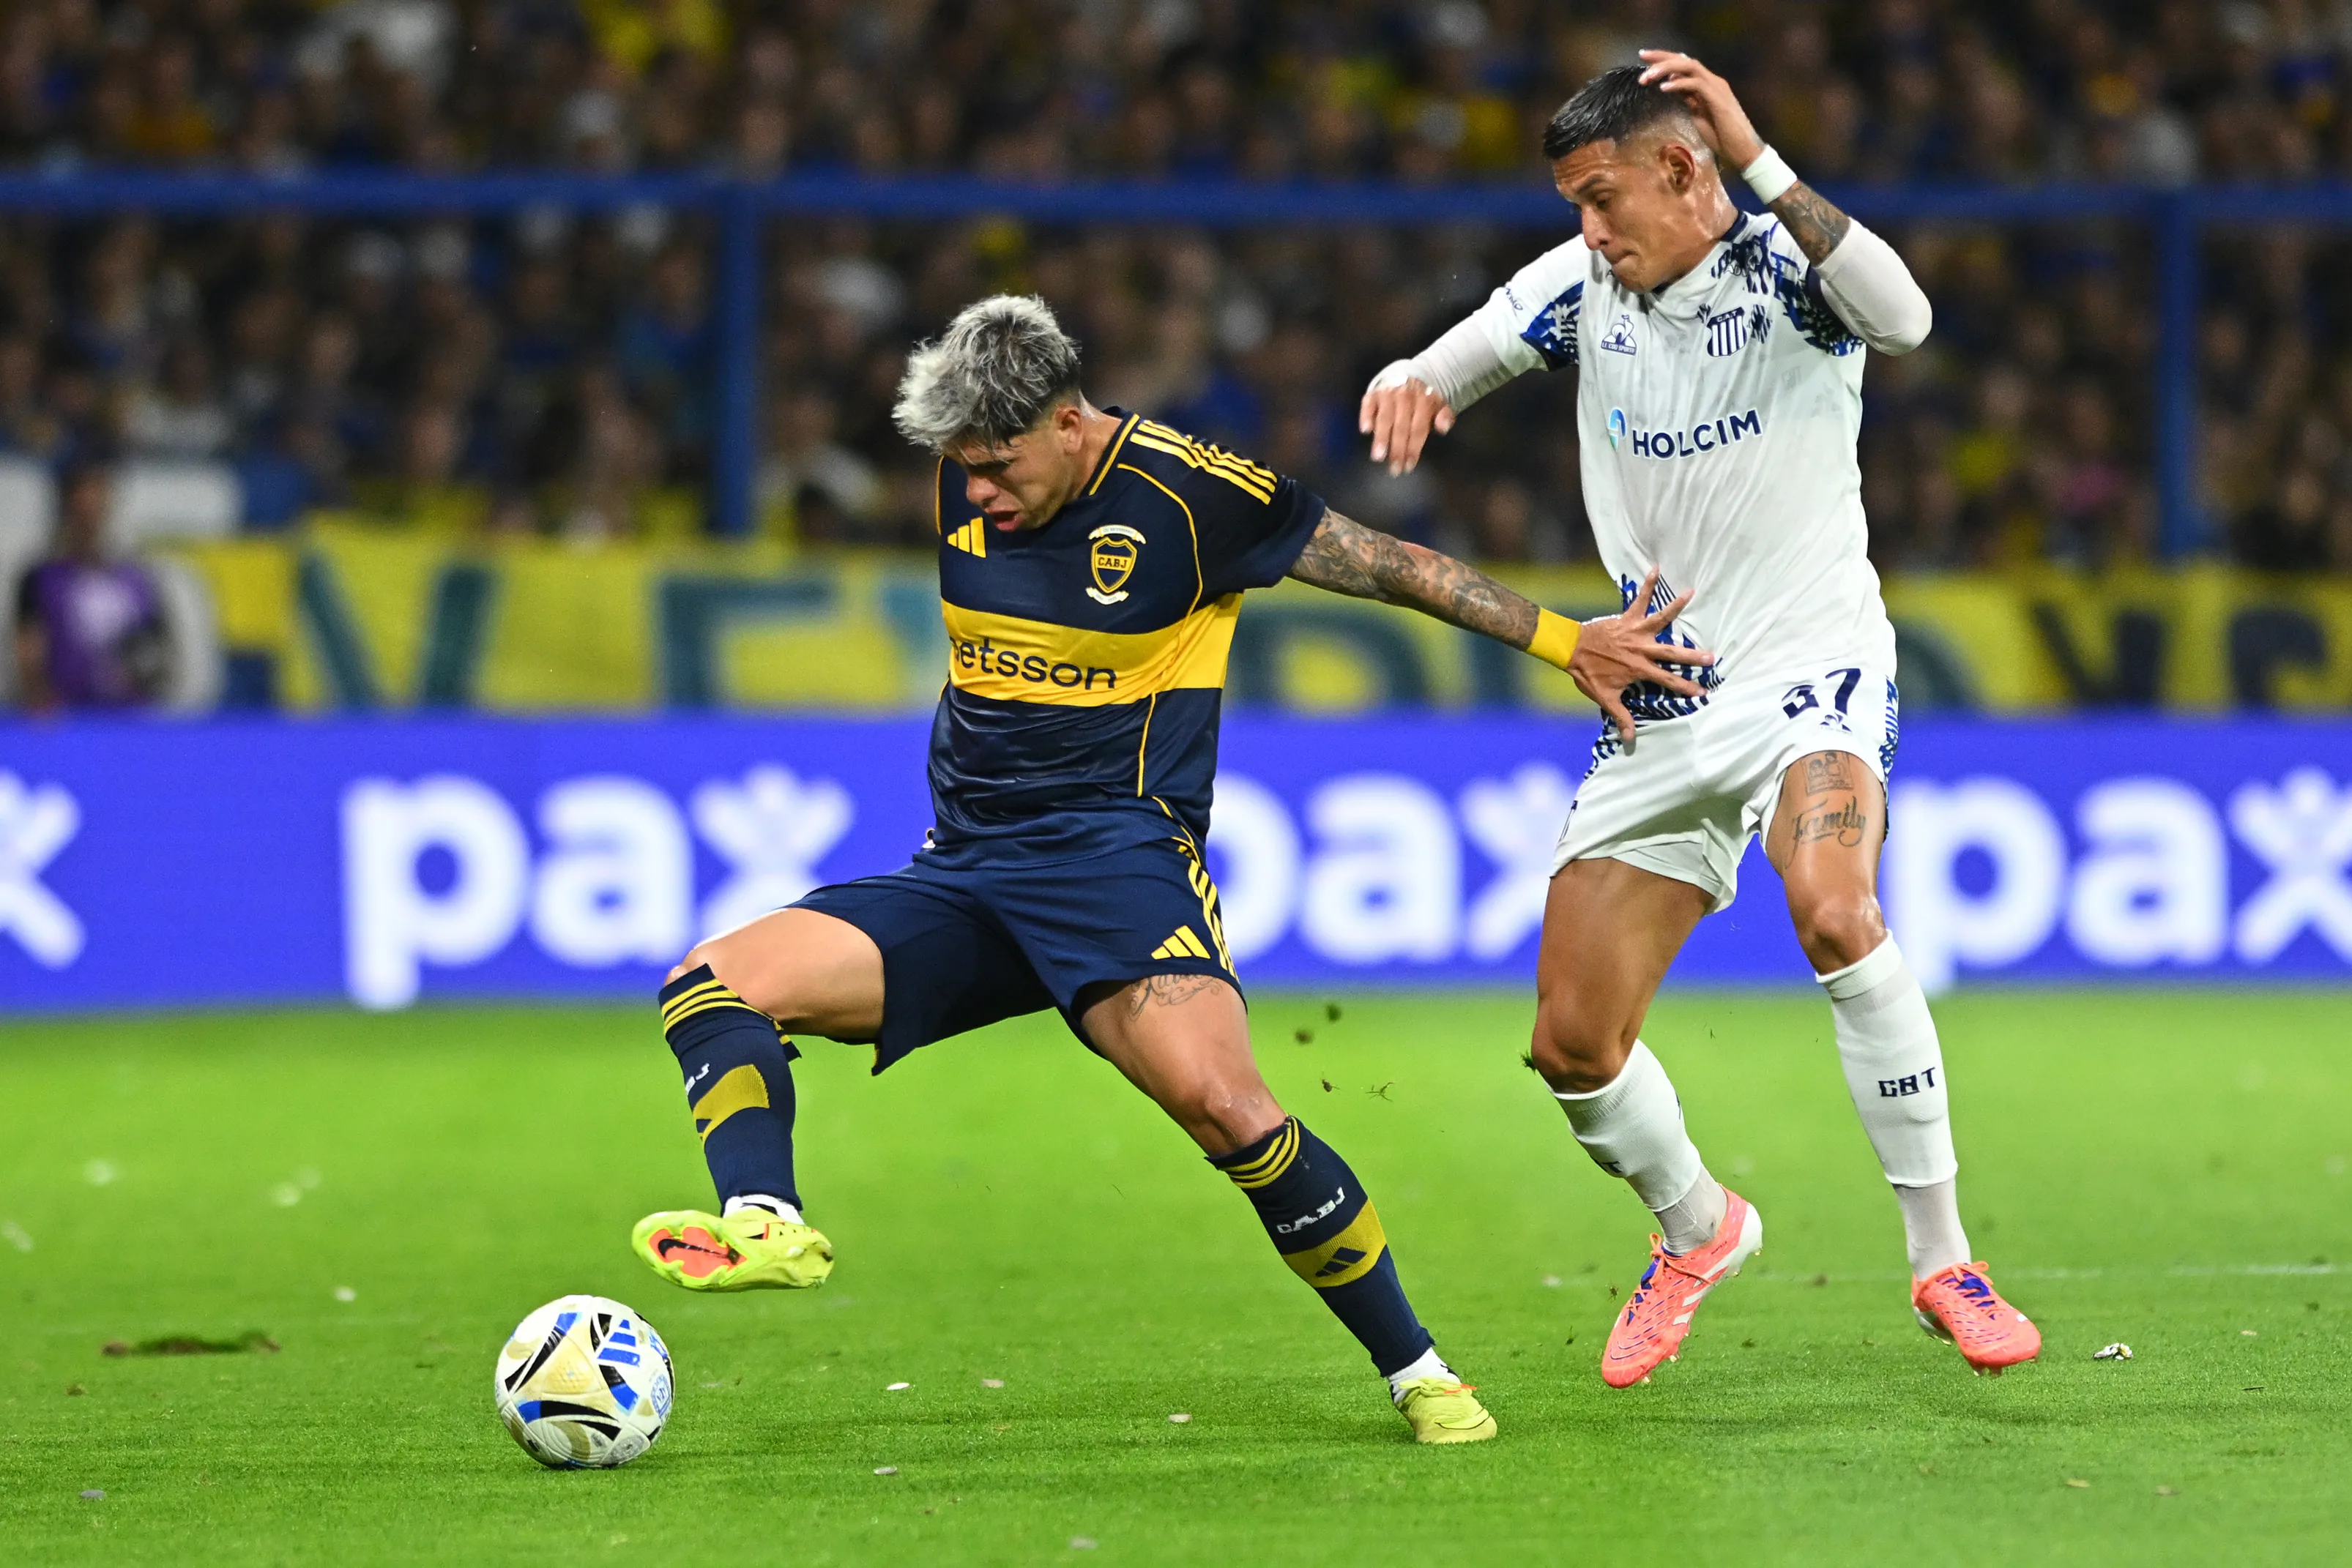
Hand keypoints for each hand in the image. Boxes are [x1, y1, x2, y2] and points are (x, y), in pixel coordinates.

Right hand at [1358, 376, 1453, 475]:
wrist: (1406, 374)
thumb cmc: (1422, 398)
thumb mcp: (1438, 405)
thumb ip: (1444, 416)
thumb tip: (1443, 428)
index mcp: (1423, 400)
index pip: (1418, 428)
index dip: (1413, 448)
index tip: (1409, 465)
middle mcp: (1405, 396)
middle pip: (1401, 426)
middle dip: (1398, 449)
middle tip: (1394, 468)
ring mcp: (1388, 394)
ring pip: (1385, 417)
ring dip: (1381, 437)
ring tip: (1378, 456)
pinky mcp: (1373, 393)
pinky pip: (1368, 404)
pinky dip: (1366, 416)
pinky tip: (1366, 430)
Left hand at [1568, 567, 1716, 742]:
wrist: (1571, 649)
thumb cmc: (1587, 674)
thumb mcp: (1604, 698)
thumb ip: (1620, 717)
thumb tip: (1630, 740)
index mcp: (1639, 670)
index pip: (1667, 681)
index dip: (1685, 688)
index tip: (1702, 692)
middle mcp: (1641, 650)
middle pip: (1671, 653)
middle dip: (1692, 656)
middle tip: (1711, 657)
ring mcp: (1635, 632)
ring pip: (1660, 619)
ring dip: (1676, 606)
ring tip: (1692, 592)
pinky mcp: (1626, 618)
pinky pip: (1639, 599)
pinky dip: (1647, 583)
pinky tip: (1656, 568)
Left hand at [1636, 50, 1764, 171]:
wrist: (1743, 149)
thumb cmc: (1722, 137)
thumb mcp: (1699, 115)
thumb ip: (1688, 100)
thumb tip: (1672, 88)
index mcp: (1707, 84)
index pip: (1684, 65)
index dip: (1664, 59)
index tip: (1645, 59)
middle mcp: (1712, 81)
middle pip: (1685, 60)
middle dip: (1662, 57)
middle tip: (1642, 56)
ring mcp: (1716, 88)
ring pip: (1690, 66)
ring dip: (1666, 69)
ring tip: (1647, 77)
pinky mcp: (1718, 98)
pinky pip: (1696, 84)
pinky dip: (1678, 84)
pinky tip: (1663, 87)